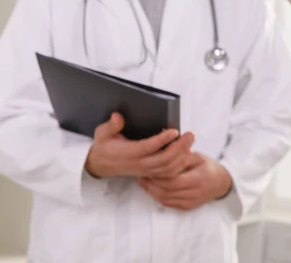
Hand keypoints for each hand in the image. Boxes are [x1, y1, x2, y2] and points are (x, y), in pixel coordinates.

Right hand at [84, 112, 200, 177]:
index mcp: (128, 153)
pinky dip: (179, 165)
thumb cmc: (104, 146)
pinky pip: (167, 173)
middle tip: (190, 134)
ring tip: (190, 141)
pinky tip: (187, 153)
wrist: (100, 165)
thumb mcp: (102, 133)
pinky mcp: (150, 173)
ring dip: (182, 156)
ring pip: (168, 168)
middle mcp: (139, 164)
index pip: (148, 147)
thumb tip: (118, 116)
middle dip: (179, 147)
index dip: (162, 140)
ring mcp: (145, 170)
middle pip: (163, 160)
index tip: (174, 131)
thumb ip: (111, 125)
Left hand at [137, 153, 232, 210]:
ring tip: (143, 181)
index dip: (159, 177)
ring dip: (152, 192)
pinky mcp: (187, 207)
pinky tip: (151, 189)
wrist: (222, 183)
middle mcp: (193, 193)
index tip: (149, 168)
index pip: (173, 181)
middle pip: (166, 192)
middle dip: (152, 184)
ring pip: (165, 200)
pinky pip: (168, 204)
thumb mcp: (199, 156)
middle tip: (142, 174)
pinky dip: (158, 197)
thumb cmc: (210, 168)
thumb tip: (169, 146)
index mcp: (197, 179)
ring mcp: (190, 202)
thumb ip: (184, 154)